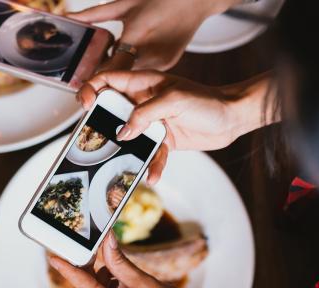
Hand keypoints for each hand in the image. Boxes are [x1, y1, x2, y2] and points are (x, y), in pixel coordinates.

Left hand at [68, 0, 238, 69]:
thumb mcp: (124, 4)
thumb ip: (94, 15)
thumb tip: (69, 17)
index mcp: (136, 38)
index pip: (107, 71)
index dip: (93, 84)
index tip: (82, 92)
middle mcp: (150, 55)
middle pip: (119, 77)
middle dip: (106, 77)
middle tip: (93, 79)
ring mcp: (161, 62)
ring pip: (132, 76)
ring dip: (121, 72)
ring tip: (118, 60)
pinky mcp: (169, 64)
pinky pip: (145, 72)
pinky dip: (136, 67)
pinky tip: (137, 54)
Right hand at [77, 70, 248, 183]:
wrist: (233, 119)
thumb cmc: (208, 102)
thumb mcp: (174, 101)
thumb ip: (145, 114)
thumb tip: (123, 132)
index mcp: (143, 84)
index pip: (108, 80)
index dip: (92, 88)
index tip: (86, 104)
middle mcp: (142, 103)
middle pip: (110, 111)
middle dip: (99, 125)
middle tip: (93, 138)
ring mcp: (150, 122)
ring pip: (127, 137)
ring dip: (123, 151)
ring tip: (117, 162)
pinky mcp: (161, 140)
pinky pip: (149, 154)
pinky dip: (150, 166)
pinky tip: (152, 176)